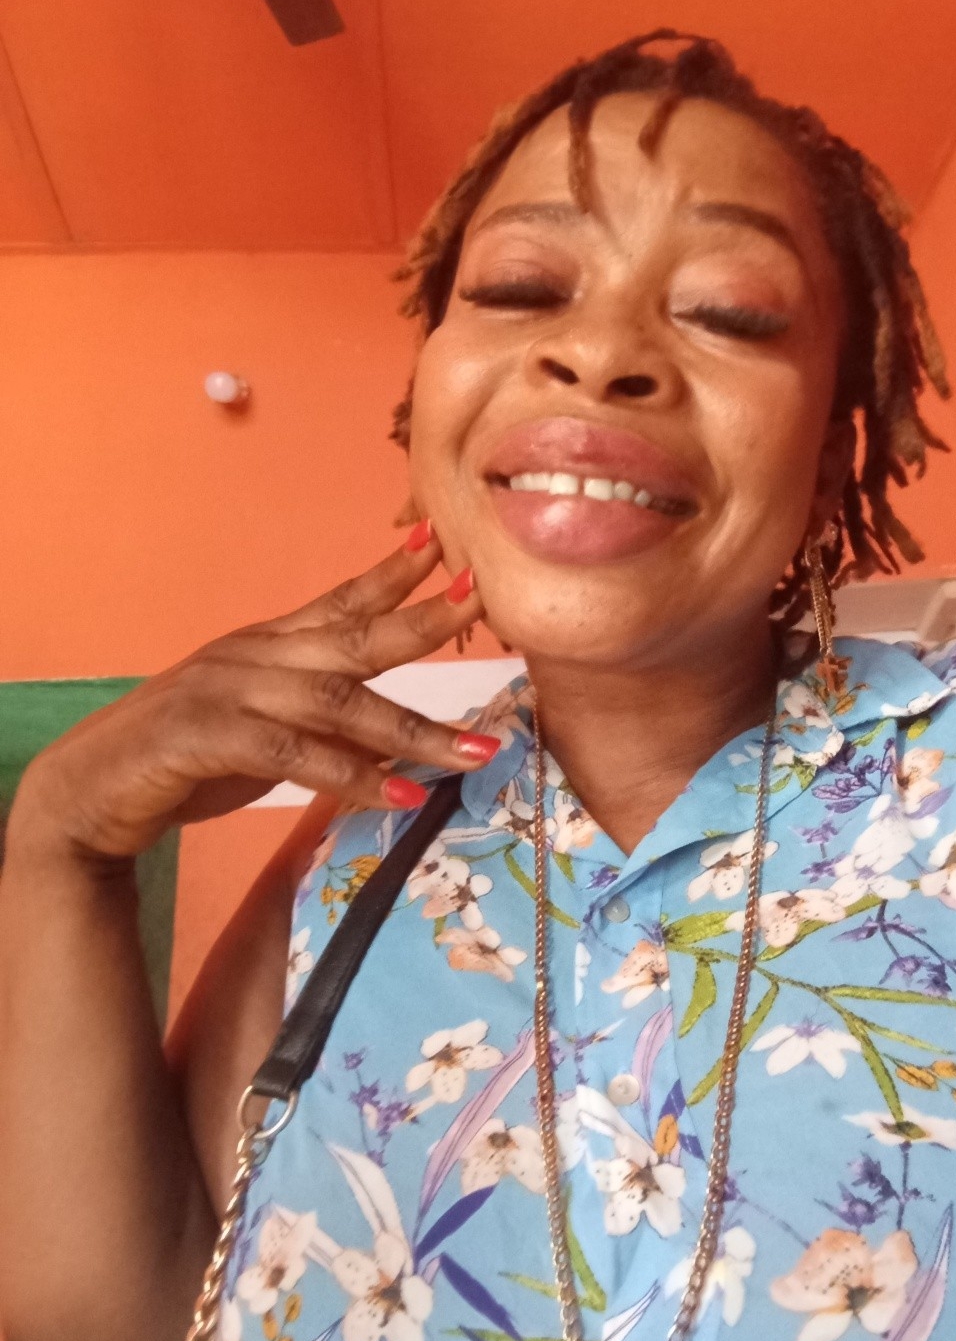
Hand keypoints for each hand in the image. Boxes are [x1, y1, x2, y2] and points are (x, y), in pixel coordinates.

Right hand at [13, 529, 497, 860]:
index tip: (447, 547)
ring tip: (475, 751)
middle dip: (423, 620)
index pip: (341, 600)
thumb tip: (397, 742)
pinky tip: (401, 793)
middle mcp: (253, 656)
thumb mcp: (265, 729)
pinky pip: (292, 754)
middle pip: (353, 635)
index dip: (395, 574)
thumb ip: (322, 723)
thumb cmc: (185, 757)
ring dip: (413, 729)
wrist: (89, 789)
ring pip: (337, 700)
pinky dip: (352, 776)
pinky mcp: (204, 737)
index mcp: (268, 645)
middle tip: (482, 601)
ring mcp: (228, 692)